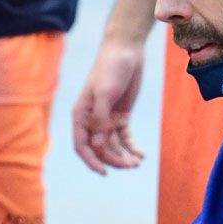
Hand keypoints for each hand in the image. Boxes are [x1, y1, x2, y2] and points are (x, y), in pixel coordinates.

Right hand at [71, 39, 144, 173]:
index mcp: (81, 115)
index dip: (91, 161)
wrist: (126, 51)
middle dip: (114, 160)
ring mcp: (107, 118)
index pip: (82, 145)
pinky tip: (141, 154)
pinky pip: (125, 137)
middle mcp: (92, 120)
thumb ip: (100, 120)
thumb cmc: (110, 69)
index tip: (105, 172)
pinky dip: (132, 147)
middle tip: (131, 165)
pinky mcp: (121, 115)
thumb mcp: (104, 93)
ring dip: (124, 156)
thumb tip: (98, 145)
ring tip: (137, 162)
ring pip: (113, 145)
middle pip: (100, 148)